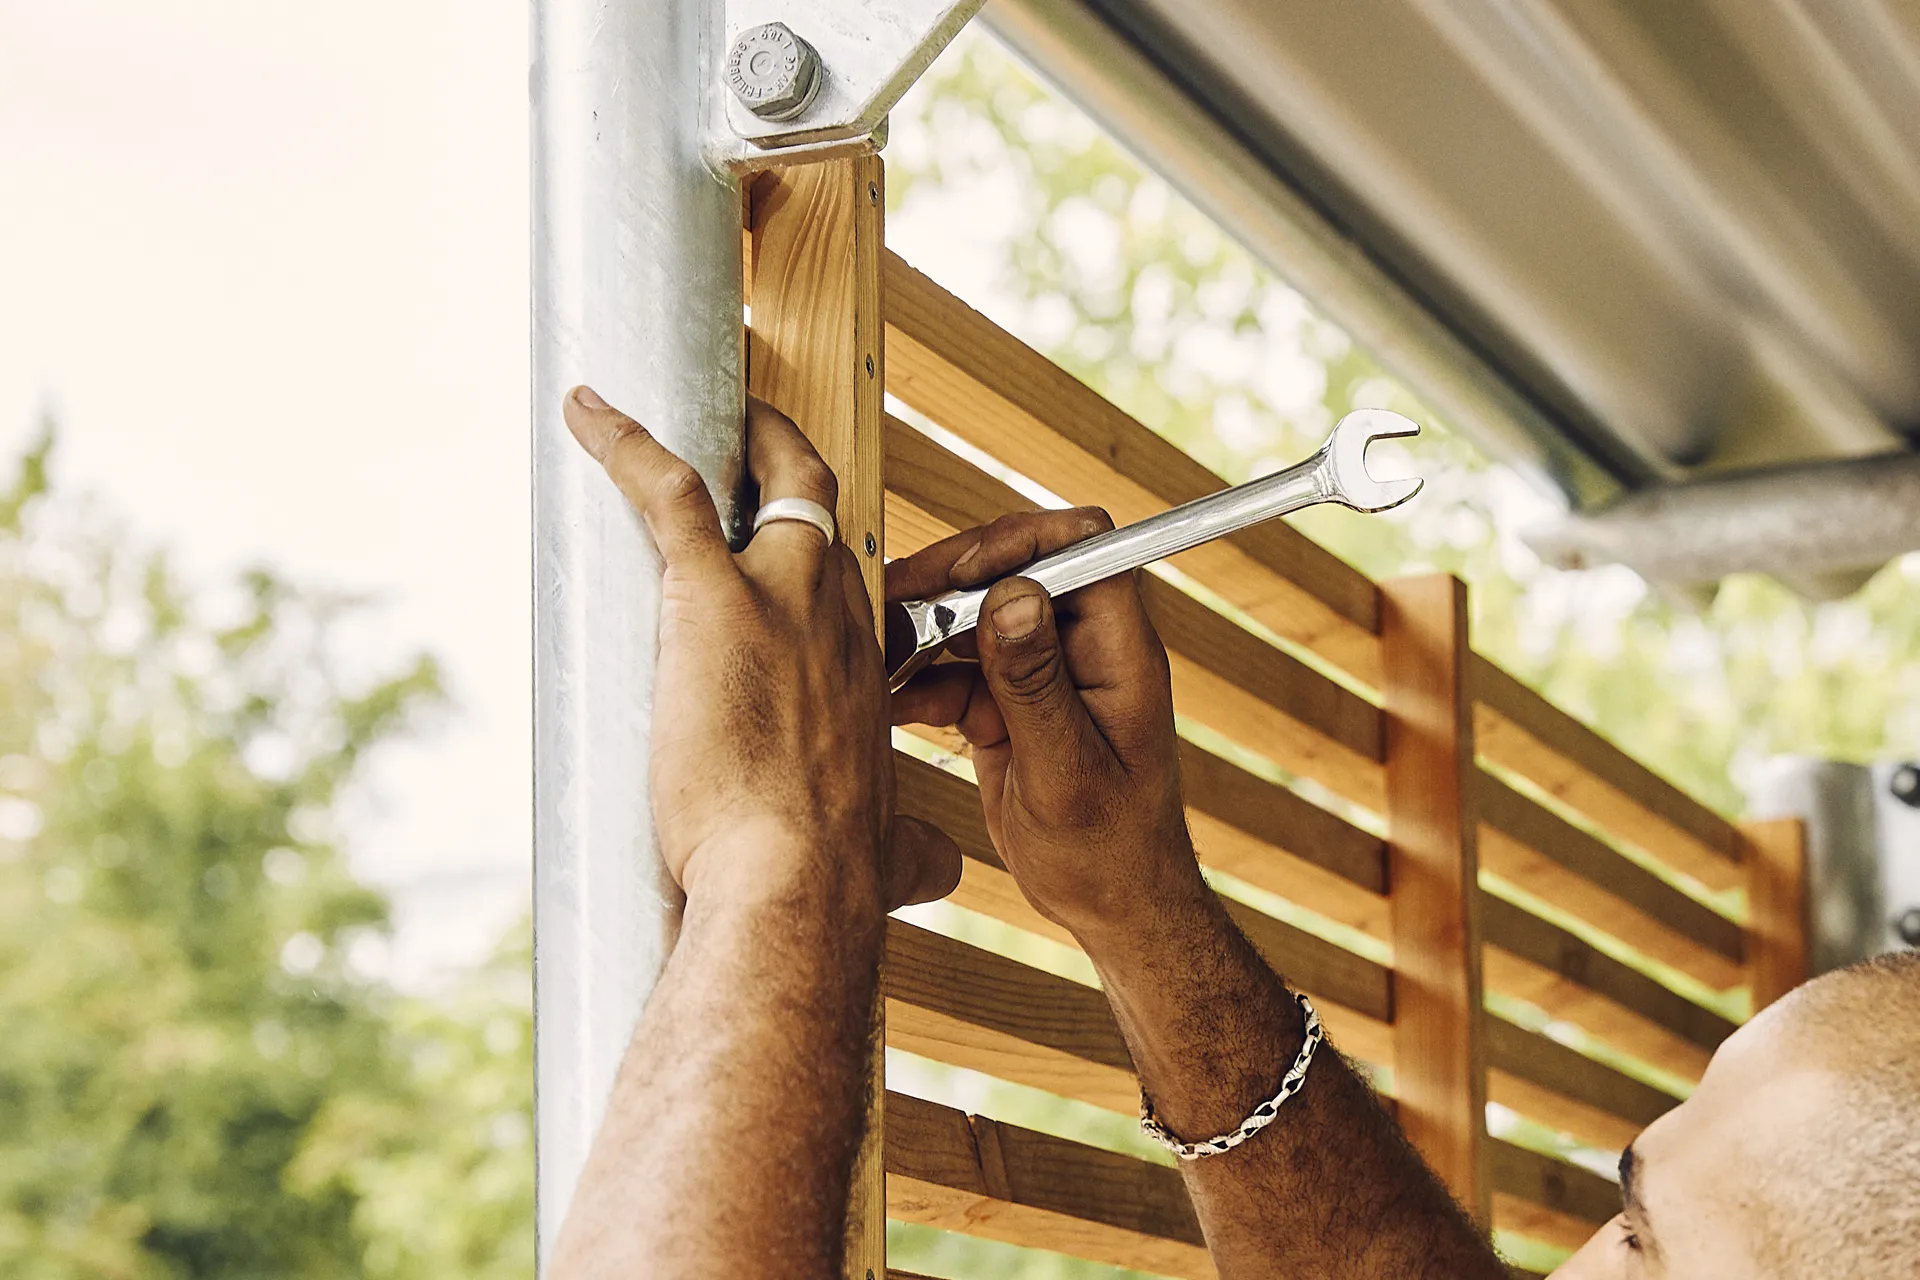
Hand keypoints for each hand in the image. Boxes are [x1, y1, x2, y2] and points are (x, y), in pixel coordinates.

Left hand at [564, 387, 958, 911]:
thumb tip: (938, 868)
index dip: (815, 554)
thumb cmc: (833, 874)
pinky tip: (587, 412)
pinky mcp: (713, 595)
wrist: (794, 880)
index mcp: (866, 661)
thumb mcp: (891, 852)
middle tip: (744, 437)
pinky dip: (628, 444)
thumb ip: (912, 850)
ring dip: (730, 437)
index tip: (787, 547)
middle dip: (783, 461)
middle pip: (817, 505)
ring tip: (676, 410)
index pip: (845, 578)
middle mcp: (837, 610)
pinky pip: (673, 492)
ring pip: (767, 478)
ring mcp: (781, 594)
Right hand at [887, 507, 1202, 941]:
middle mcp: (1083, 650)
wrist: (1111, 909)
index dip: (1022, 540)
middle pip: (1017, 571)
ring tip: (874, 650)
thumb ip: (1035, 686)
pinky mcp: (1009, 706)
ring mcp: (1043, 676)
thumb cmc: (1110, 852)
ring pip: (977, 618)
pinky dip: (921, 682)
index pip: (1084, 547)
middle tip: (891, 599)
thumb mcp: (1066, 772)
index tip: (962, 572)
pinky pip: (958, 671)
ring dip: (924, 630)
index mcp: (1118, 653)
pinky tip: (888, 701)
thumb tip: (1015, 597)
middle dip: (951, 581)